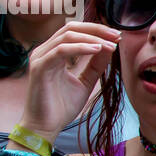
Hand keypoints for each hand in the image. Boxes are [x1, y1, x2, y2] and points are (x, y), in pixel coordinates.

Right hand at [20, 22, 119, 139]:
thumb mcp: (85, 82)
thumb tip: (109, 47)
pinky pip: (61, 50)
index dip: (96, 30)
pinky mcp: (39, 67)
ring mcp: (40, 57)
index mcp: (53, 53)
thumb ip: (95, 65)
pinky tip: (97, 50)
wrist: (45, 127)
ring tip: (110, 44)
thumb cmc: (61, 107)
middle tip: (116, 35)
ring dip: (92, 38)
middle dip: (96, 29)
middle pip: (71, 28)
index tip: (116, 35)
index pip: (75, 31)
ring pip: (67, 36)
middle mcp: (45, 51)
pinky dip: (81, 48)